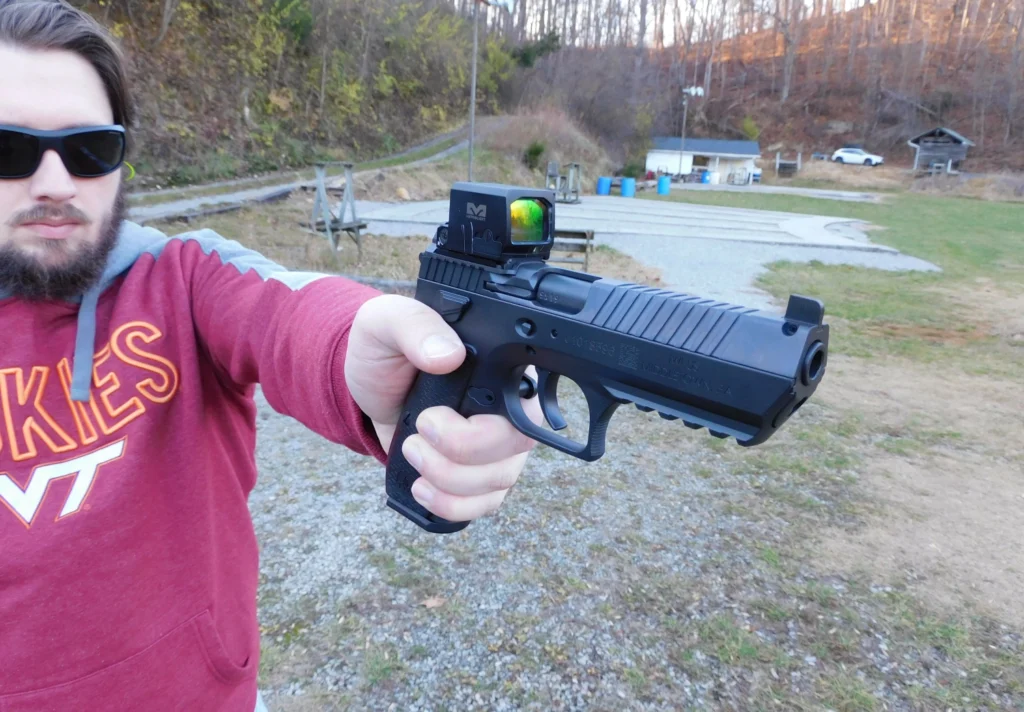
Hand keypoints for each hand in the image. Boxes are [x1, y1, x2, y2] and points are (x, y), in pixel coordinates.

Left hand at [344, 294, 541, 520]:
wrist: (368, 388)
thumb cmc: (384, 349)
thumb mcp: (387, 323)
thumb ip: (415, 325)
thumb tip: (448, 355)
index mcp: (502, 365)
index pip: (526, 401)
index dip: (487, 421)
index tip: (435, 416)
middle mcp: (512, 406)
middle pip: (517, 446)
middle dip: (459, 451)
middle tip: (419, 429)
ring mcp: (500, 444)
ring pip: (500, 481)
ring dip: (448, 478)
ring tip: (411, 451)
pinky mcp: (480, 474)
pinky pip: (485, 505)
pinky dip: (451, 505)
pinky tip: (422, 488)